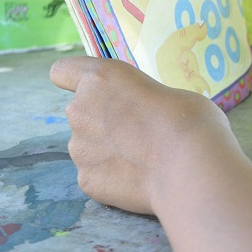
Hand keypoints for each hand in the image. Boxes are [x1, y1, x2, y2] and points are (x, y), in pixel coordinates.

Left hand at [50, 55, 237, 214]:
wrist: (189, 165)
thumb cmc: (188, 119)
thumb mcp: (166, 92)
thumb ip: (140, 101)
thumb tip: (144, 119)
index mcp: (100, 78)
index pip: (62, 71)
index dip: (75, 81)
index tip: (93, 91)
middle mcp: (80, 109)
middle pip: (81, 113)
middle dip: (102, 122)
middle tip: (138, 133)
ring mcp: (79, 148)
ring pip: (88, 147)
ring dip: (107, 151)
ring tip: (144, 159)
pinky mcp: (86, 180)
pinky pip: (96, 175)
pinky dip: (113, 178)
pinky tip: (140, 179)